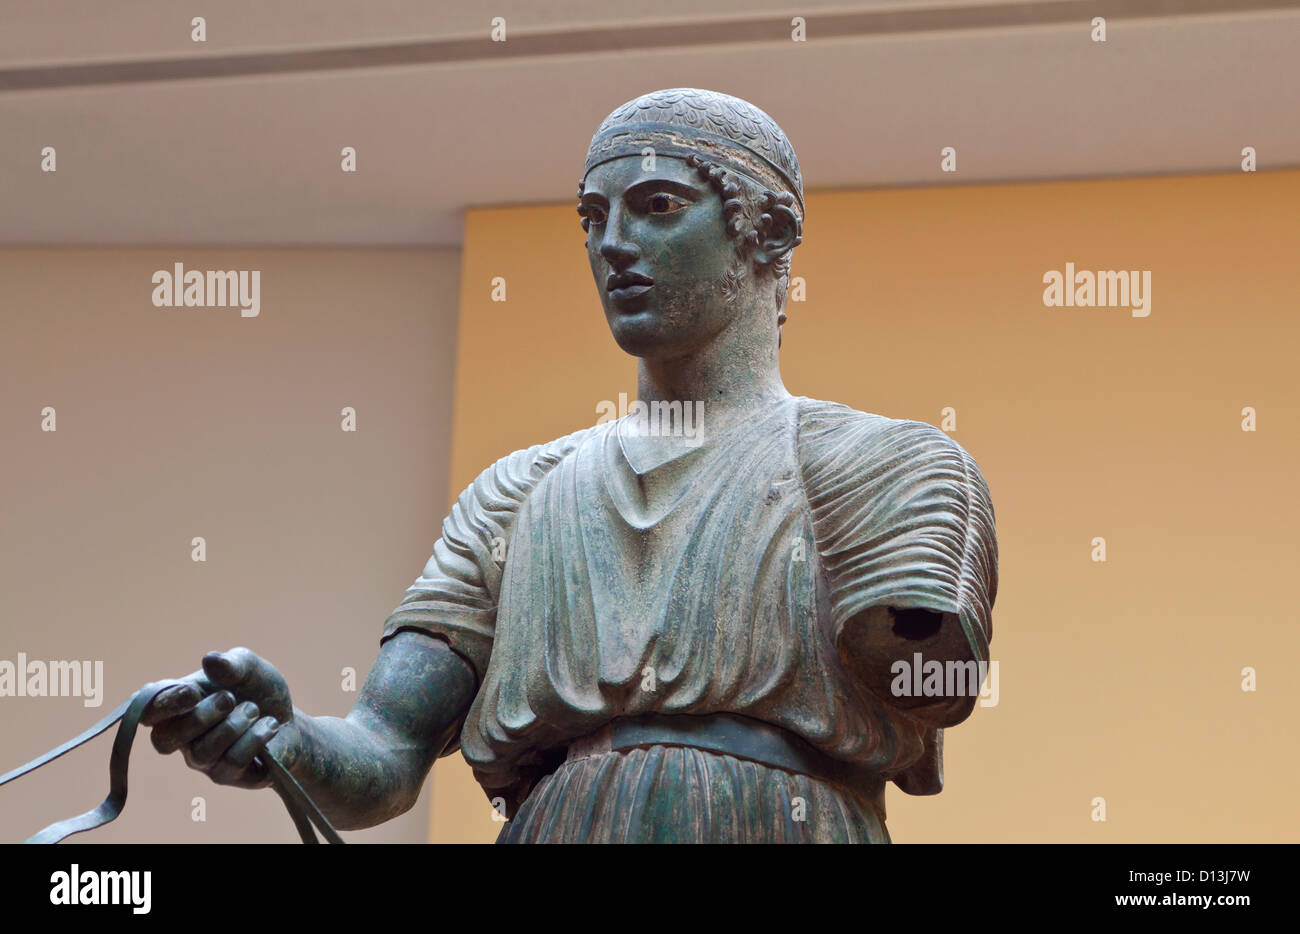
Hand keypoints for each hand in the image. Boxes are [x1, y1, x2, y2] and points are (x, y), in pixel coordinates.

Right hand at [143, 647, 294, 788]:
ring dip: (234, 726)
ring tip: (254, 709)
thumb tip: (210, 660)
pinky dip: (255, 738)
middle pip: (166, 738)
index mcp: (178, 704)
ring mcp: (201, 758)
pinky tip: (269, 725)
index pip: (149, 711)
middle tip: (230, 698)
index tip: (192, 692)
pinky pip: (231, 762)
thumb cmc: (260, 692)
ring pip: (203, 752)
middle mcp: (182, 735)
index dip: (164, 704)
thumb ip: (231, 664)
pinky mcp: (225, 775)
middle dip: (201, 717)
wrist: (291, 722)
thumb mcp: (251, 669)